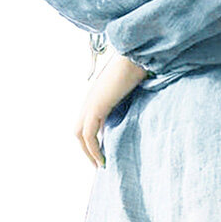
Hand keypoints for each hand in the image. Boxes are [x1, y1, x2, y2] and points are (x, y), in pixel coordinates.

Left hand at [74, 49, 149, 167]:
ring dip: (88, 152)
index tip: (106, 153)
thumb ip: (130, 102)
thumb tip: (139, 115)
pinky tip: (103, 159)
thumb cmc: (141, 68)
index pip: (88, 123)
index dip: (93, 140)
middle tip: (100, 164)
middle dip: (87, 150)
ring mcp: (91, 103)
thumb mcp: (135, 90)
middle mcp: (90, 100)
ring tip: (101, 165)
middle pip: (78, 131)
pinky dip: (94, 149)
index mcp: (98, 95)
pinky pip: (89, 134)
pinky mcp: (96, 106)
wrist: (138, 56)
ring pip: (80, 134)